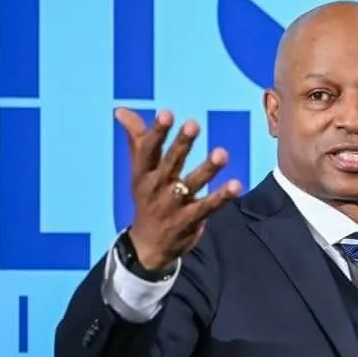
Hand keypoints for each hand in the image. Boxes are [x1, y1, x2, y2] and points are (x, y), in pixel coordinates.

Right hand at [116, 108, 241, 270]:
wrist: (147, 246)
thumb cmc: (147, 198)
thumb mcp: (138, 171)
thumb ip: (136, 139)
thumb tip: (121, 110)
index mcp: (143, 173)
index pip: (148, 150)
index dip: (157, 132)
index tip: (166, 114)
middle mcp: (157, 188)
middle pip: (170, 163)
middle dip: (181, 144)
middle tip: (193, 124)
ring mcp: (174, 205)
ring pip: (192, 184)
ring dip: (207, 169)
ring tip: (222, 153)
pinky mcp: (191, 220)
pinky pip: (208, 206)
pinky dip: (222, 197)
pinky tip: (236, 184)